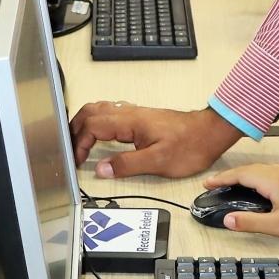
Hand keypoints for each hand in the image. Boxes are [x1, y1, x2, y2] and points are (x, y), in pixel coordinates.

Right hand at [70, 101, 242, 178]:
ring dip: (84, 123)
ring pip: (100, 109)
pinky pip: (110, 113)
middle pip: (90, 112)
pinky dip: (97, 122)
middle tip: (69, 149)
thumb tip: (102, 169)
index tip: (77, 160)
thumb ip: (126, 165)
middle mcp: (129, 113)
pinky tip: (98, 134)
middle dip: (74, 129)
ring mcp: (135, 113)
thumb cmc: (189, 145)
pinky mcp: (141, 117)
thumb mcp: (158, 162)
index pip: (91, 126)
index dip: (79, 143)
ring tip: (77, 141)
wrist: (209, 133)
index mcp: (129, 122)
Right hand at [206, 164, 278, 239]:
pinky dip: (254, 176)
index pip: (240, 174)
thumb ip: (250, 222)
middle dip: (228, 175)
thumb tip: (226, 219)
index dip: (221, 178)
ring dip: (241, 174)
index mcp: (271, 180)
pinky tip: (253, 185)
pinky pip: (267, 171)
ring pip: (258, 169)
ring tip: (229, 184)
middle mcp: (278, 171)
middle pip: (247, 169)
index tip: (207, 183)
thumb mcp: (277, 226)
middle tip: (213, 184)